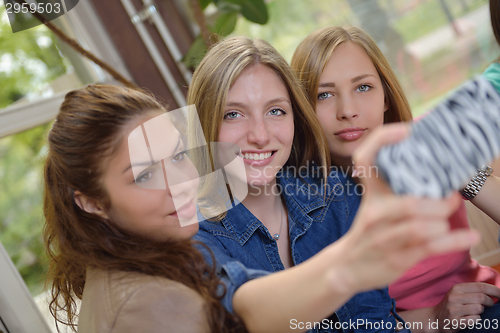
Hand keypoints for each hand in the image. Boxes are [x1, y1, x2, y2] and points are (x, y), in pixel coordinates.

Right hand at [335, 124, 479, 291]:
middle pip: (410, 203)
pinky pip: (430, 247)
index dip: (383, 140)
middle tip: (452, 198)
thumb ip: (396, 189)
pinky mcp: (396, 258)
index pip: (366, 159)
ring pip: (421, 226)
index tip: (407, 131)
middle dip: (439, 203)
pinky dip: (454, 241)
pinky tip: (469, 237)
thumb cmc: (368, 231)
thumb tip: (434, 171)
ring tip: (447, 219)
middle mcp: (374, 214)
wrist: (346, 266)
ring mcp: (384, 237)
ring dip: (442, 222)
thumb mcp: (374, 206)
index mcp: (370, 194)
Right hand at [432, 282, 499, 331]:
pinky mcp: (455, 321)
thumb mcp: (459, 294)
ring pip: (479, 309)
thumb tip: (494, 290)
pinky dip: (476, 320)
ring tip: (477, 312)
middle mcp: (454, 297)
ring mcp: (453, 309)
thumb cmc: (452, 306)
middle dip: (490, 302)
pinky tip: (470, 319)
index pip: (481, 286)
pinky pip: (475, 319)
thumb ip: (473, 290)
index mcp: (457, 288)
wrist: (435, 319)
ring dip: (482, 312)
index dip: (495, 290)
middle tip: (490, 305)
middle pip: (482, 297)